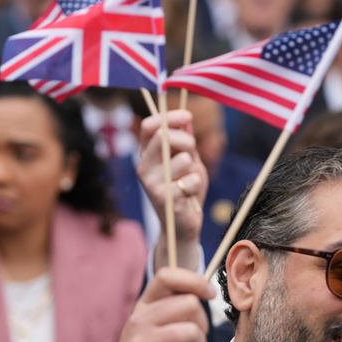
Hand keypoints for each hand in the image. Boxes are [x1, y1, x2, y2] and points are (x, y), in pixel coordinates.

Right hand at [105, 268, 213, 341]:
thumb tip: (205, 289)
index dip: (195, 280)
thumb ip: (173, 310)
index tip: (209, 294)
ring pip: (194, 333)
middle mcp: (138, 322)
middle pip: (190, 305)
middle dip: (202, 325)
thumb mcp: (154, 331)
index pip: (167, 276)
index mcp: (142, 308)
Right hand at [138, 109, 207, 269]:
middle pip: (164, 136)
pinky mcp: (164, 198)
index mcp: (147, 155)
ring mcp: (151, 183)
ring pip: (183, 159)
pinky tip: (190, 196)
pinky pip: (192, 180)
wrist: (182, 226)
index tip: (188, 116)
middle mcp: (144, 167)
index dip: (169, 117)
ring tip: (190, 181)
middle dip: (187, 141)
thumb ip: (186, 144)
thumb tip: (187, 120)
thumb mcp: (189, 163)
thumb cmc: (186, 191)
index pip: (149, 126)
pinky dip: (197, 185)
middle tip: (193, 153)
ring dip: (194, 168)